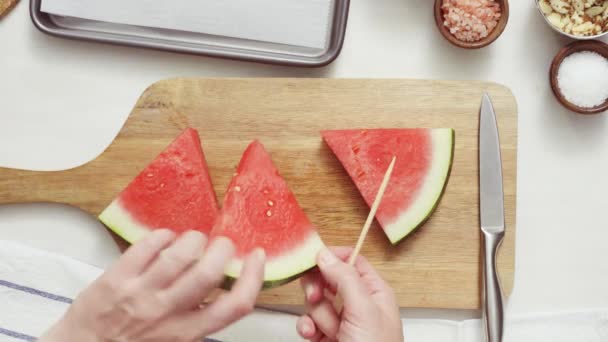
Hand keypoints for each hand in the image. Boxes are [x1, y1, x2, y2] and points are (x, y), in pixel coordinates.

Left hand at [39, 229, 264, 341]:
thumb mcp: (175, 341)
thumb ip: (199, 317)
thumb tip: (224, 285)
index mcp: (187, 333)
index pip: (235, 305)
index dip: (253, 277)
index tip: (256, 257)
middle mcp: (167, 314)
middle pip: (209, 273)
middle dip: (223, 249)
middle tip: (222, 244)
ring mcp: (140, 294)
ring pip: (180, 254)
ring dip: (194, 239)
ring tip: (194, 240)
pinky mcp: (117, 277)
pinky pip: (147, 245)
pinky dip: (163, 235)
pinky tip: (166, 237)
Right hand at [296, 247, 402, 341]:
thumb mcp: (364, 311)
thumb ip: (345, 279)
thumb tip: (325, 254)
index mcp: (374, 291)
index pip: (352, 260)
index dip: (331, 256)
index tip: (313, 258)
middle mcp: (358, 303)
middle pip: (328, 278)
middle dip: (319, 289)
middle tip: (318, 296)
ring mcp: (341, 321)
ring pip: (315, 301)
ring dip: (317, 315)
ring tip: (329, 330)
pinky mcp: (325, 337)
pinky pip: (308, 322)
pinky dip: (307, 328)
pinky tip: (313, 337)